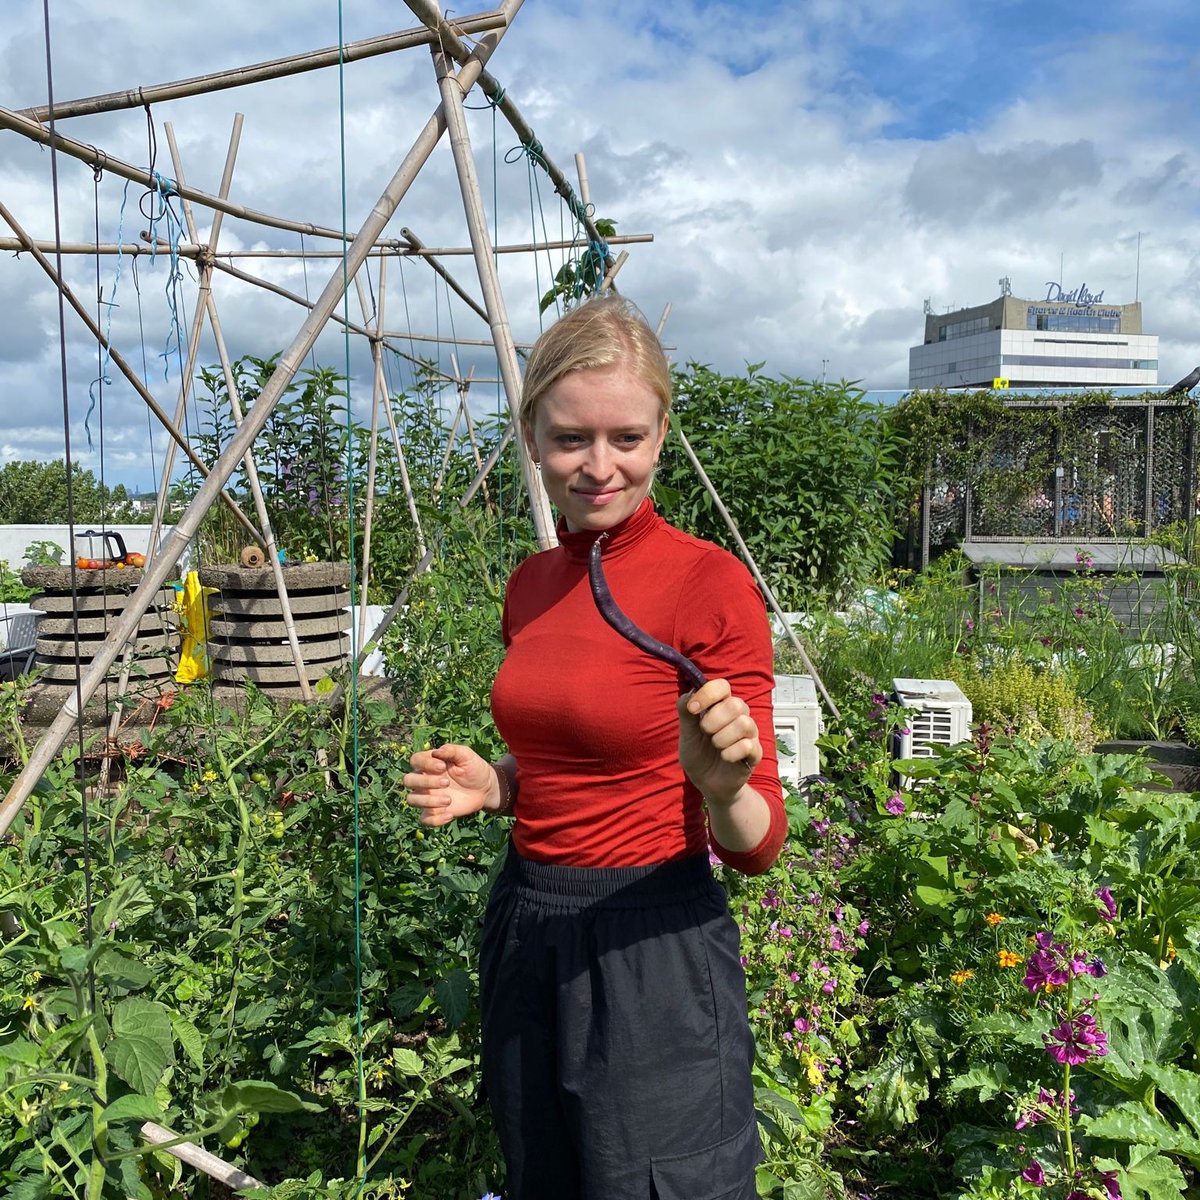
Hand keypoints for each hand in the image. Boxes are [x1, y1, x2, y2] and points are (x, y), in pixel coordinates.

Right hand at [403, 743, 496, 826]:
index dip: (425, 763)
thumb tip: (436, 752)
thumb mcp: (466, 755)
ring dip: (428, 801)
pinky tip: (450, 815)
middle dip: (425, 782)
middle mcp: (424, 780)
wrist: (485, 788)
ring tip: (449, 800)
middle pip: (408, 780)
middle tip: (447, 783)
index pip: (415, 760)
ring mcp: (427, 797)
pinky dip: (434, 820)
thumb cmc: (474, 768)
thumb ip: (451, 750)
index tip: (443, 766)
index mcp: (429, 763)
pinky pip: (423, 820)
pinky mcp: (434, 812)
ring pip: (411, 800)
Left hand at [677, 678, 762, 805]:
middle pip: (736, 704)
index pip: (722, 686)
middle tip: (704, 732)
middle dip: (714, 719)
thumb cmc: (699, 755)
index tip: (693, 709)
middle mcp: (738, 716)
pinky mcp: (755, 753)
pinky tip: (725, 758)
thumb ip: (686, 713)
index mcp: (720, 706)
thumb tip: (688, 693)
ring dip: (722, 738)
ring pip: (744, 723)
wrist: (708, 784)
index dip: (708, 694)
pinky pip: (748, 745)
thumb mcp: (687, 734)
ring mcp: (749, 734)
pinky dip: (731, 753)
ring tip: (715, 747)